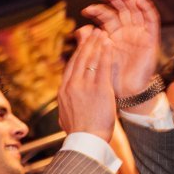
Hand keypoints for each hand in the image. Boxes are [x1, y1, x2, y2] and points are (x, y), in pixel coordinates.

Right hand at [58, 26, 115, 140]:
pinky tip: (110, 45)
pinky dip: (106, 54)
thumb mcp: (65, 118)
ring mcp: (85, 86)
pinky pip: (103, 67)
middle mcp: (72, 85)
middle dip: (87, 43)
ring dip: (97, 44)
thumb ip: (65, 108)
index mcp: (63, 91)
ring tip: (102, 34)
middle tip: (92, 32)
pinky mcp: (99, 89)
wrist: (85, 140)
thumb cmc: (79, 133)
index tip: (83, 45)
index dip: (78, 53)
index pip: (71, 67)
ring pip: (91, 59)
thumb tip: (63, 110)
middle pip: (79, 59)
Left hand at [81, 0, 159, 99]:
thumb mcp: (98, 58)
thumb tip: (79, 29)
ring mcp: (139, 33)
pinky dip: (147, 8)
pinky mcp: (151, 38)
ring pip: (135, 10)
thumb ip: (90, 43)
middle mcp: (127, 31)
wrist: (126, 92)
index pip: (107, 16)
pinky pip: (151, 20)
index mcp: (113, 34)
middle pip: (121, 9)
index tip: (85, 10)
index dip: (98, 10)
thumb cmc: (110, 76)